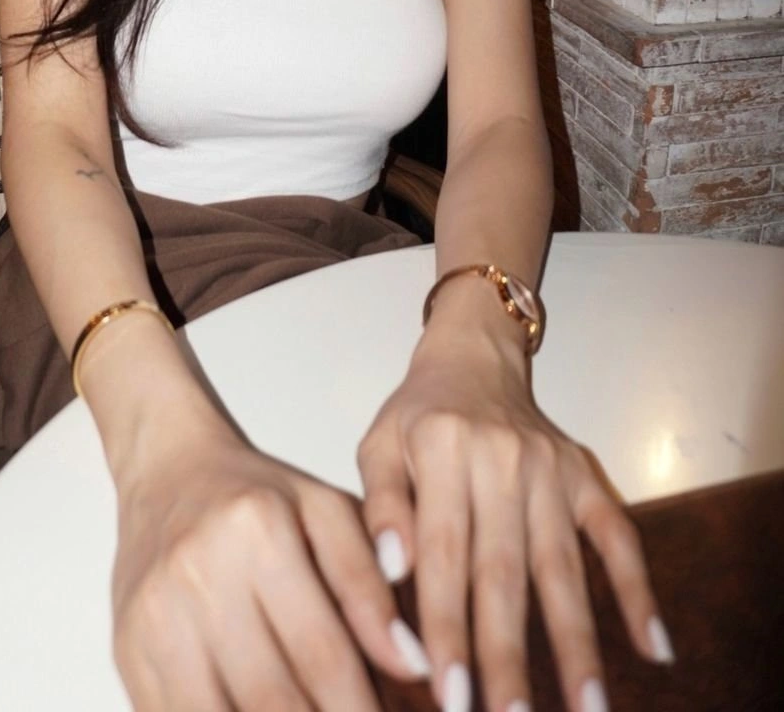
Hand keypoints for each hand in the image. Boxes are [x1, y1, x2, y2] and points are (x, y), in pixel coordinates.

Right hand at [110, 421, 434, 710]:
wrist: (167, 469)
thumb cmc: (260, 497)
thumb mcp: (327, 513)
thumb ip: (369, 585)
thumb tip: (415, 665)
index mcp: (257, 529)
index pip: (324, 654)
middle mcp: (197, 572)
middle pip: (274, 699)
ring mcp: (154, 616)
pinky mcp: (126, 649)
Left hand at [356, 325, 672, 711]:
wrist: (474, 354)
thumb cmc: (418, 413)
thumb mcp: (377, 443)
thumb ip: (379, 505)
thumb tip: (392, 569)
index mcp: (442, 449)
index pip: (444, 555)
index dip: (447, 628)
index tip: (449, 696)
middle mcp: (502, 458)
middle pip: (505, 572)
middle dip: (507, 656)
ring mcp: (551, 469)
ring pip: (564, 568)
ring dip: (577, 645)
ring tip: (588, 710)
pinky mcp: (586, 475)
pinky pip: (618, 537)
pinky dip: (639, 592)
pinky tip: (653, 650)